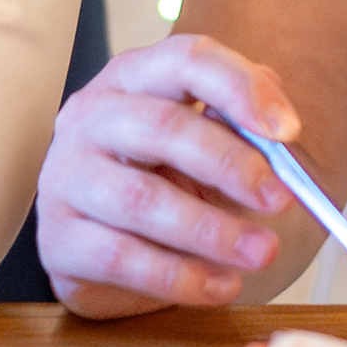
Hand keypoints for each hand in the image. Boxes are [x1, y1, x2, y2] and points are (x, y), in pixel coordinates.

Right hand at [36, 37, 301, 319]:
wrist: (112, 250)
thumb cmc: (167, 182)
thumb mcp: (208, 147)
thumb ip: (243, 129)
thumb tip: (280, 130)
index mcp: (132, 78)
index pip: (184, 60)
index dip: (239, 89)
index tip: (288, 131)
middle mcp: (90, 117)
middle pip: (162, 126)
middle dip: (230, 164)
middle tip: (280, 198)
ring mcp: (65, 177)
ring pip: (141, 200)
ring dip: (211, 230)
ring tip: (261, 252)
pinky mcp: (58, 240)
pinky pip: (122, 259)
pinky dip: (180, 277)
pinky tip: (221, 286)